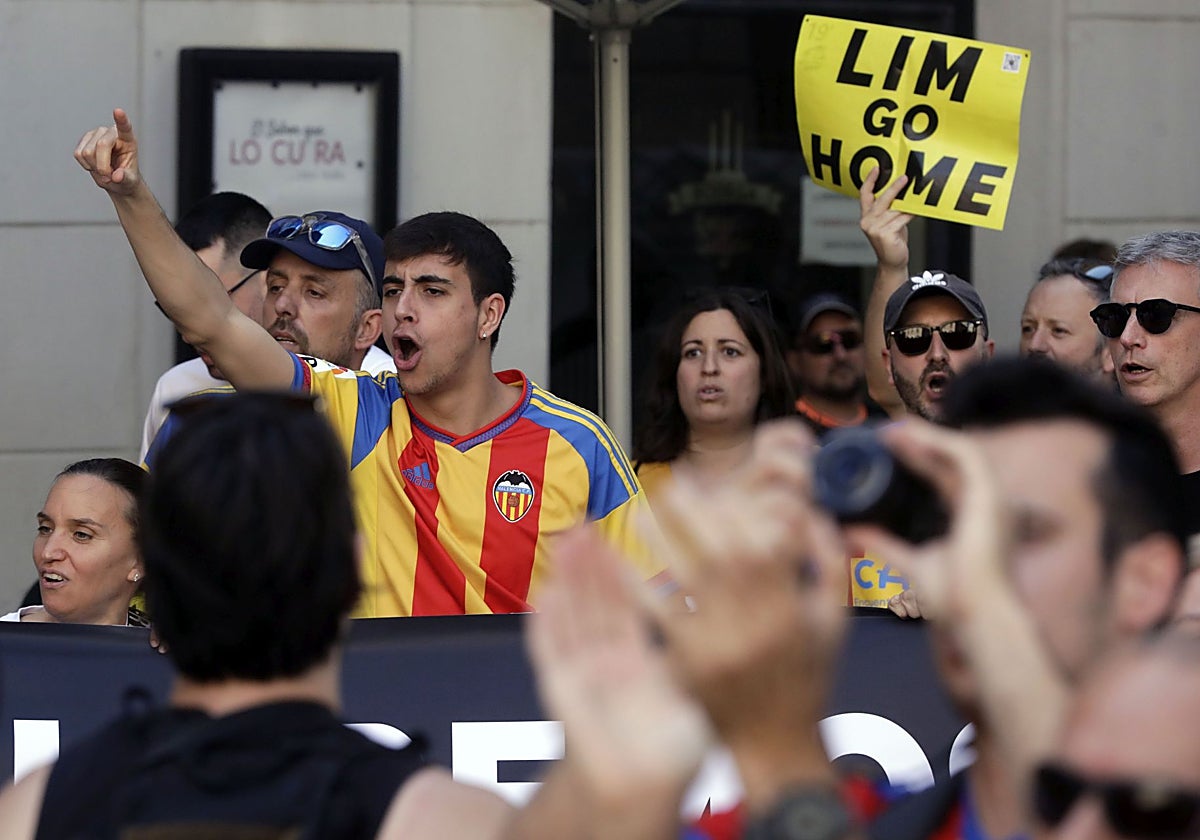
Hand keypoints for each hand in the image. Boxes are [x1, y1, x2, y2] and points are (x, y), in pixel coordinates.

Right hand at [74, 108, 140, 195]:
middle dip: (102, 167)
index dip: (121, 120)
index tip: (118, 111)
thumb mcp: (130, 181)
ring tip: (104, 171)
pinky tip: (94, 166)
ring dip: (94, 167)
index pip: (125, 127)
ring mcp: (96, 134)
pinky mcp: (84, 140)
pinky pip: (78, 154)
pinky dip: (85, 165)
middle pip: (101, 145)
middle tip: (109, 177)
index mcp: (128, 139)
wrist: (115, 179)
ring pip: (87, 152)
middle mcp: (111, 132)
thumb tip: (117, 176)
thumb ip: (125, 178)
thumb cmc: (125, 177)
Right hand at [528, 527, 711, 809]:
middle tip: (587, 524)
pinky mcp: (563, 695)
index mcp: (634, 663)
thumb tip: (715, 611)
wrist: (644, 795)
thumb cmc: (671, 756)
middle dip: (589, 565)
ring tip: (568, 541)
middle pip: (594, 605)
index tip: (621, 536)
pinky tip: (542, 593)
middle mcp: (605, 665)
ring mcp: (582, 677)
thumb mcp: (685, 700)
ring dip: (567, 580)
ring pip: (570, 618)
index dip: (619, 572)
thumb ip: (688, 662)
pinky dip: (544, 624)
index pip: (625, 607)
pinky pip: (551, 655)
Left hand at [647, 421, 847, 805]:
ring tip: (638, 509)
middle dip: (694, 512)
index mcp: (793, 607)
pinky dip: (639, 587)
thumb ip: (829, 564)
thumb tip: (812, 510)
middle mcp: (757, 623)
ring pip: (687, 579)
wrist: (777, 744)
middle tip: (671, 483)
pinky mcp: (691, 664)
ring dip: (659, 539)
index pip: (767, 542)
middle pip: (722, 552)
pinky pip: (660, 617)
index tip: (719, 486)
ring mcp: (721, 645)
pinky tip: (620, 563)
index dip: (741, 508)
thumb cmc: (807, 676)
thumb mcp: (833, 621)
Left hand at [843, 420, 1009, 625]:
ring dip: (925, 436)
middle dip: (918, 441)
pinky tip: (910, 436)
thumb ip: (882, 545)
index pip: (943, 475)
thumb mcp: (907, 565)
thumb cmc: (952, 600)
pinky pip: (966, 455)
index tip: (886, 446)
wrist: (977, 616)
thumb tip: (849, 533)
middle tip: (882, 432)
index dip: (917, 457)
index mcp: (972, 517)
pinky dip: (938, 441)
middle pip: (951, 459)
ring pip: (960, 450)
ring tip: (891, 429)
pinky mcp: (991, 496)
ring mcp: (993, 498)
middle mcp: (987, 504)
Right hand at [858, 166, 912, 271]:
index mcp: (866, 216)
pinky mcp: (884, 234)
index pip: (864, 194)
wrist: (892, 262)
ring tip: (918, 196)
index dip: (870, 180)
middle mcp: (867, 221)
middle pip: (881, 199)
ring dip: (908, 203)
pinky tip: (918, 211)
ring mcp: (874, 228)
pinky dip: (911, 214)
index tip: (877, 168)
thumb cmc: (893, 242)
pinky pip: (901, 219)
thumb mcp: (890, 223)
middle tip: (905, 178)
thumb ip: (892, 209)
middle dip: (894, 187)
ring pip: (895, 209)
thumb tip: (906, 193)